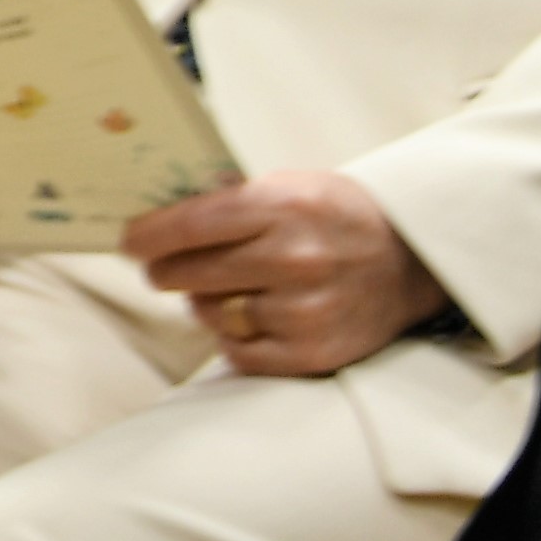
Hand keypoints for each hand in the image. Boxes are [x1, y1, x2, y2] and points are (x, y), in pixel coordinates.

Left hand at [122, 168, 446, 377]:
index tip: (128, 243)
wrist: (412, 263)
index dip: (146, 236)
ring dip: (204, 302)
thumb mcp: (291, 186)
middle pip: (186, 273)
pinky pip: (236, 351)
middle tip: (165, 267)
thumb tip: (154, 212)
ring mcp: (305, 310)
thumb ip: (229, 199)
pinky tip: (254, 316)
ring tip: (231, 287)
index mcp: (284, 206)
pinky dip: (234, 336)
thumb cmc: (335, 218)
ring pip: (207, 312)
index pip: (189, 224)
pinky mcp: (312, 354)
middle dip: (165, 270)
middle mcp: (295, 259)